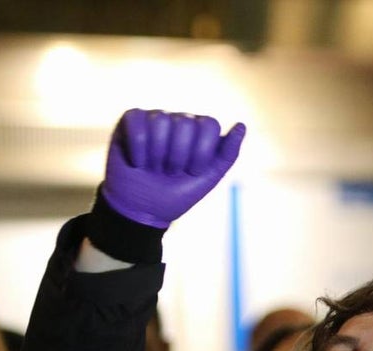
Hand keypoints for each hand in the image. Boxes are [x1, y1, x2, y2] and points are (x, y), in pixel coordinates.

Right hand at [100, 108, 245, 227]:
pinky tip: (138, 162)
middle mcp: (178, 120)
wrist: (144, 211)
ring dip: (157, 153)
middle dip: (178, 156)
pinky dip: (138, 146)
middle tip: (170, 172)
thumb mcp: (208, 178)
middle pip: (185, 122)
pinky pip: (136, 120)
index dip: (201, 152)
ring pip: (160, 120)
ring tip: (153, 168)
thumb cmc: (177, 194)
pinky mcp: (130, 121)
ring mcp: (154, 118)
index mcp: (199, 131)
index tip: (193, 172)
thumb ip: (227, 154)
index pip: (208, 124)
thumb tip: (242, 125)